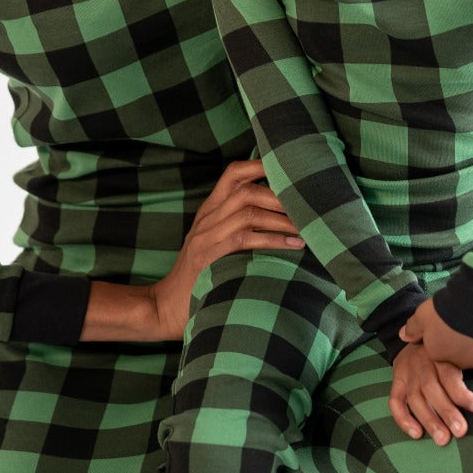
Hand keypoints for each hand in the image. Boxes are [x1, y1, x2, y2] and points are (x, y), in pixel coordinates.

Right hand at [147, 160, 303, 338]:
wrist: (166, 307)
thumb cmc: (199, 276)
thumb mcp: (213, 242)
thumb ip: (236, 226)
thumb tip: (280, 218)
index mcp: (209, 209)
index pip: (233, 173)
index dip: (261, 166)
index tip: (289, 169)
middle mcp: (207, 217)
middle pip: (245, 190)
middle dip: (279, 196)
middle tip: (306, 207)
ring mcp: (206, 236)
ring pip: (248, 211)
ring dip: (281, 218)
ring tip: (306, 228)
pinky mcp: (208, 257)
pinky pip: (244, 239)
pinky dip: (273, 240)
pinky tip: (292, 246)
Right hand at [389, 344, 472, 444]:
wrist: (416, 333)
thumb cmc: (448, 347)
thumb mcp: (463, 348)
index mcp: (441, 353)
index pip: (450, 375)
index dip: (463, 393)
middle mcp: (423, 361)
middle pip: (432, 389)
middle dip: (446, 412)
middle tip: (461, 432)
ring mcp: (408, 371)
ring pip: (415, 397)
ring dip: (428, 419)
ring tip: (443, 439)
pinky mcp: (396, 379)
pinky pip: (395, 400)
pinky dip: (403, 418)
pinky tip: (416, 434)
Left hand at [399, 297, 472, 374]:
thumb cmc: (446, 308)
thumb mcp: (423, 314)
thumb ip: (413, 328)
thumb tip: (403, 336)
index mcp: (437, 354)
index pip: (439, 353)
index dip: (444, 340)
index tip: (449, 332)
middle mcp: (457, 362)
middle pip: (459, 359)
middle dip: (461, 347)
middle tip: (465, 330)